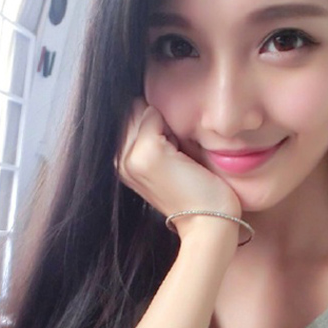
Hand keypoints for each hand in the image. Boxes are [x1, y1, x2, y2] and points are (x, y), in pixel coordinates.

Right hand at [116, 99, 240, 225]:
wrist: (209, 221)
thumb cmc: (198, 191)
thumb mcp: (171, 161)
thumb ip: (155, 136)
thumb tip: (153, 105)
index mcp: (123, 164)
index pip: (129, 116)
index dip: (154, 122)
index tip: (173, 149)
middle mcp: (119, 161)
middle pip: (132, 110)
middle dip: (156, 119)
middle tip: (178, 151)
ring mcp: (129, 158)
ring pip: (142, 110)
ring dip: (165, 122)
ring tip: (180, 154)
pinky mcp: (146, 153)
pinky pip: (153, 114)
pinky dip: (173, 126)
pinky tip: (184, 155)